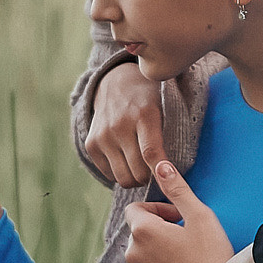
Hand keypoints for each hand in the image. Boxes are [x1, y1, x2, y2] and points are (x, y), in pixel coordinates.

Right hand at [81, 59, 164, 188]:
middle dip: (150, 178)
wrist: (116, 83)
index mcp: (144, 114)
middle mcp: (120, 125)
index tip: (170, 179)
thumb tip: (172, 174)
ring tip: (142, 167)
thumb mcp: (166, 107)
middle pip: (138, 172)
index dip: (161, 172)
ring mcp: (103, 136)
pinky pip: (109, 175)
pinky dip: (120, 173)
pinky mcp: (91, 144)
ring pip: (123, 179)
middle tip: (156, 170)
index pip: (151, 153)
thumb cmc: (149, 99)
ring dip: (135, 178)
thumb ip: (170, 135)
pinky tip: (127, 160)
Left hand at [122, 159, 232, 262]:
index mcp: (143, 231)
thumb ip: (177, 189)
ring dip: (155, 255)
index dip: (157, 210)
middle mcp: (131, 255)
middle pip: (138, 235)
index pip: (135, 209)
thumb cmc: (213, 255)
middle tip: (185, 240)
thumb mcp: (200, 216)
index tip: (177, 219)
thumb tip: (160, 165)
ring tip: (183, 261)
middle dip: (157, 233)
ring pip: (140, 258)